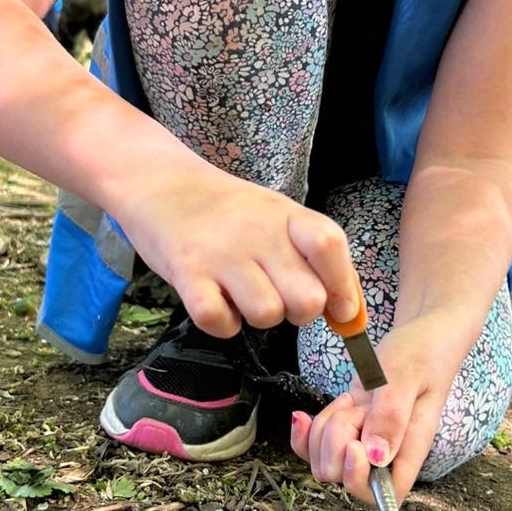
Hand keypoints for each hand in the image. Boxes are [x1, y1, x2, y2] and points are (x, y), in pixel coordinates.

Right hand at [118, 161, 360, 336]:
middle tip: (278, 295)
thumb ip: (315, 257)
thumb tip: (349, 314)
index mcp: (287, 216)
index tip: (340, 307)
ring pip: (267, 315)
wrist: (162, 185)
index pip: (329, 246)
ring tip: (241, 295)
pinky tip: (217, 303)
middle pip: (307, 298)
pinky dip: (222, 325)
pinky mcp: (187, 274)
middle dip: (299, 313)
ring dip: (257, 318)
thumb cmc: (228, 212)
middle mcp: (258, 233)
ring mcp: (221, 254)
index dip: (342, 286)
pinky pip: (218, 321)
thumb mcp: (277, 217)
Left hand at [289, 312, 473, 504]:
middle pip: (343, 477)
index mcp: (409, 447)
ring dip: (324, 430)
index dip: (359, 479)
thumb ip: (392, 414)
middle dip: (335, 441)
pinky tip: (304, 415)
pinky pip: (314, 447)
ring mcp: (365, 442)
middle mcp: (387, 452)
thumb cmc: (421, 352)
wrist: (421, 336)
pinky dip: (305, 432)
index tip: (354, 444)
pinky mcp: (348, 429)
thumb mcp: (405, 375)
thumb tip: (377, 458)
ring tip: (349, 401)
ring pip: (324, 462)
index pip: (385, 495)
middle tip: (355, 408)